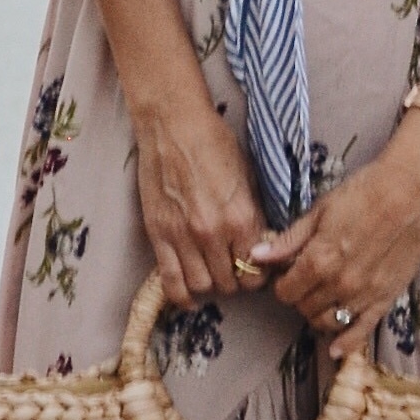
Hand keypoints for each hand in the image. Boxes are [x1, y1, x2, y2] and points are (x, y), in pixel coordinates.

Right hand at [134, 89, 265, 309]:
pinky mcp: (158, 235)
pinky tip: (189, 295)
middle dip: (236, 282)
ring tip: (212, 274)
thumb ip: (253, 216)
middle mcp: (213, 233)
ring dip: (210, 286)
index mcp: (241, 218)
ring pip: (202, 287)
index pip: (257, 271)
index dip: (259, 275)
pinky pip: (170, 282)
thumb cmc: (214, 143)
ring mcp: (183, 236)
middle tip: (234, 270)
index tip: (256, 270)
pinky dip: (182, 295)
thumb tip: (261, 244)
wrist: (173, 124)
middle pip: (231, 284)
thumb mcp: (248, 177)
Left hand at [251, 111, 419, 359]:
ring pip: (328, 323)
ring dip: (319, 315)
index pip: (285, 292)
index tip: (287, 274)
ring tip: (322, 300)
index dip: (282, 283)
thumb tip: (257, 256)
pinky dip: (347, 344)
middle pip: (304, 308)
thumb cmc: (365, 193)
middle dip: (299, 297)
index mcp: (318, 261)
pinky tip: (336, 350)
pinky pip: (362, 332)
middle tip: (305, 282)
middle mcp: (339, 284)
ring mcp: (364, 295)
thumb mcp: (320, 211)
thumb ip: (289, 240)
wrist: (412, 190)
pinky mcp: (386, 299)